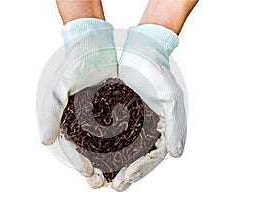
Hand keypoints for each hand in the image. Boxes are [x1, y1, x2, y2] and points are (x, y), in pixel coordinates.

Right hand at [37, 18, 116, 187]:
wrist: (96, 46)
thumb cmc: (75, 65)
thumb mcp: (59, 88)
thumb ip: (49, 114)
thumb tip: (45, 141)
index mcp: (69, 119)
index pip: (72, 146)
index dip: (77, 161)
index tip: (87, 173)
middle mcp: (85, 121)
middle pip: (89, 151)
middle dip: (95, 170)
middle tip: (100, 184)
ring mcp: (102, 117)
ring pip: (106, 146)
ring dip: (111, 164)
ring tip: (117, 178)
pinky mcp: (118, 110)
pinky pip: (122, 131)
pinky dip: (125, 146)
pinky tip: (131, 156)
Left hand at [111, 24, 186, 190]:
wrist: (137, 50)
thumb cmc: (156, 73)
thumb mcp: (171, 99)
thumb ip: (177, 127)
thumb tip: (176, 155)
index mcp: (160, 127)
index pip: (154, 155)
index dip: (143, 169)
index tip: (128, 179)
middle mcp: (145, 126)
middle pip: (137, 156)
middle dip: (127, 173)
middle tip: (116, 186)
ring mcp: (130, 120)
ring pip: (123, 148)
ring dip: (114, 165)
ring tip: (103, 179)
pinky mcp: (114, 111)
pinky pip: (109, 133)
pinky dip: (104, 146)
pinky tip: (95, 156)